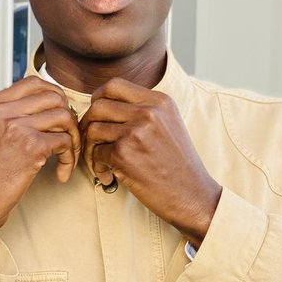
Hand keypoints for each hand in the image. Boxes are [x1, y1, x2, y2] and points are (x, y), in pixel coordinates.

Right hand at [0, 77, 79, 252]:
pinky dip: (69, 159)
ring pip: (64, 116)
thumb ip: (8, 117)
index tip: (58, 121)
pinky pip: (65, 142)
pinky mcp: (29, 147)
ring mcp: (15, 126)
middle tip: (67, 140)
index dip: (55, 99)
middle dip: (68, 118)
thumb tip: (44, 107)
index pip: (34, 82)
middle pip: (54, 97)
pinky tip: (61, 174)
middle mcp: (1, 110)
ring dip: (73, 139)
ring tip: (66, 158)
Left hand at [80, 78, 221, 247]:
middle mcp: (148, 112)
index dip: (98, 99)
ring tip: (101, 163)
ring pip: (93, 129)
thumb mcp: (169, 125)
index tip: (98, 116)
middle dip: (88, 124)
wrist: (193, 196)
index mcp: (159, 101)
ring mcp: (136, 131)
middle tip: (92, 142)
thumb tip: (105, 105)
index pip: (114, 85)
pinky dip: (97, 167)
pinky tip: (109, 177)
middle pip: (98, 105)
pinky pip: (96, 153)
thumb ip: (144, 111)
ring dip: (90, 148)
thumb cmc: (178, 166)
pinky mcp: (124, 153)